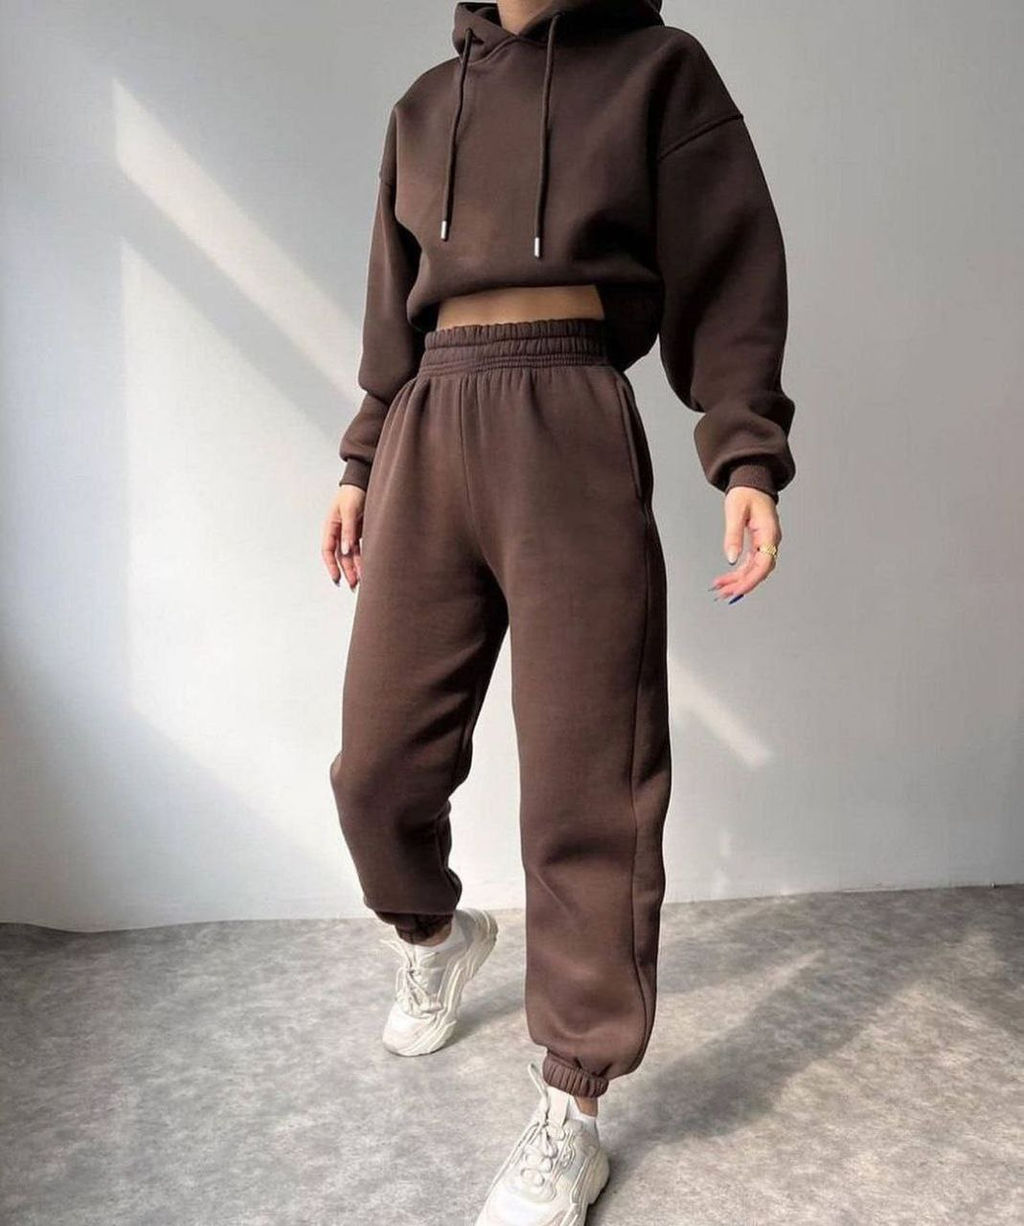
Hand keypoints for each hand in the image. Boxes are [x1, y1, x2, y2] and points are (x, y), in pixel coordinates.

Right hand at [322, 483, 365, 589]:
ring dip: (355, 568)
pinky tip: (366, 569)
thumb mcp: (349, 511)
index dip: (331, 565)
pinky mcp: (360, 533)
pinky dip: (362, 559)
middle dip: (346, 571)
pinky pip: (359, 550)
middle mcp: (339, 532)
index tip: (336, 577)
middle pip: (340, 556)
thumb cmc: (353, 493)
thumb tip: (345, 550)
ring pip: (350, 555)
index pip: (328, 550)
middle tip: (352, 585)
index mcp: (331, 526)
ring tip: (360, 582)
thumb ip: (348, 530)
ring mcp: (349, 533)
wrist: (364, 482)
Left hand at [710, 485, 780, 603]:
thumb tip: (731, 559)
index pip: (764, 564)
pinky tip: (726, 579)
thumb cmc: (746, 493)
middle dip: (741, 584)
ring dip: (738, 581)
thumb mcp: (735, 512)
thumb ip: (733, 536)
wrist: (752, 482)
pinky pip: (750, 563)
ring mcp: (765, 543)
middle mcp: (770, 541)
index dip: (751, 580)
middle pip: (759, 571)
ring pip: (754, 569)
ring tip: (720, 589)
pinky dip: (738, 572)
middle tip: (723, 594)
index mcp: (769, 533)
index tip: (736, 590)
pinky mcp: (758, 544)